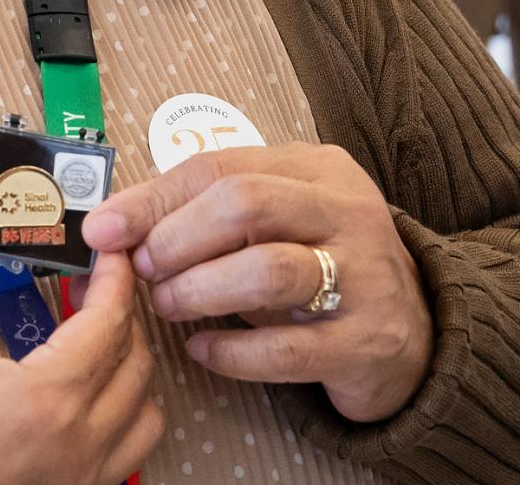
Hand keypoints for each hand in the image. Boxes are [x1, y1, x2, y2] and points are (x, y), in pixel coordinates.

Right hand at [0, 212, 162, 484]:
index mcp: (46, 399)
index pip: (109, 324)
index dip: (115, 280)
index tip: (109, 253)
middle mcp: (77, 443)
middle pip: (136, 363)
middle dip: (122, 314)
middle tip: (93, 285)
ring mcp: (79, 477)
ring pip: (144, 413)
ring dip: (131, 369)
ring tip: (97, 341)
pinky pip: (129, 453)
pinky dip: (126, 416)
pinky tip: (92, 397)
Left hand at [82, 145, 431, 424]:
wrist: (414, 333)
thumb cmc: (322, 265)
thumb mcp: (276, 222)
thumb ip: (206, 211)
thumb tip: (114, 219)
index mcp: (318, 168)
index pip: (220, 167)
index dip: (152, 199)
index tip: (105, 228)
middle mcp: (347, 210)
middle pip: (245, 204)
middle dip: (177, 239)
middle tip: (146, 271)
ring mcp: (365, 276)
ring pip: (268, 270)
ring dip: (200, 290)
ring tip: (168, 306)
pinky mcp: (368, 342)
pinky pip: (287, 347)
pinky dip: (231, 352)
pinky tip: (203, 351)